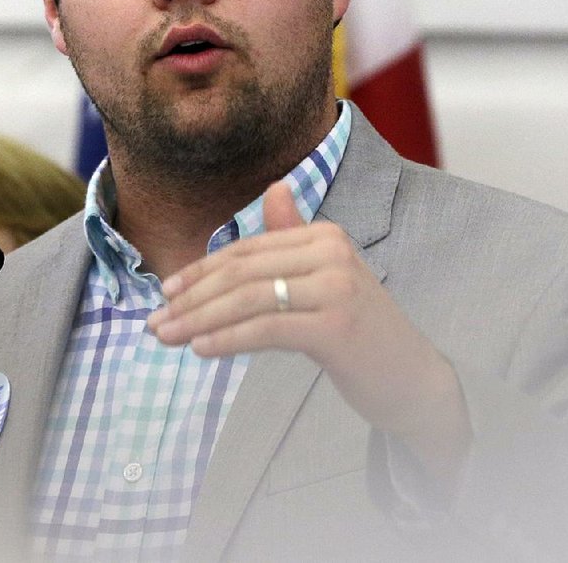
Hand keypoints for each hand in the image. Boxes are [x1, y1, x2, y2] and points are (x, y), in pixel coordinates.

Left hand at [148, 181, 470, 479]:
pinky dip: (227, 339)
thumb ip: (294, 236)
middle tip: (154, 321)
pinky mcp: (336, 325)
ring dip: (198, 319)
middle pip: (242, 271)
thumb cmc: (359, 329)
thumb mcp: (325, 277)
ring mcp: (336, 286)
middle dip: (191, 297)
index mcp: (324, 234)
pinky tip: (200, 349)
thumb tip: (274, 188)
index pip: (246, 250)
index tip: (166, 291)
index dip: (201, 270)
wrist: (412, 378)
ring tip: (166, 336)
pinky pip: (266, 329)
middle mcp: (331, 251)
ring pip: (248, 298)